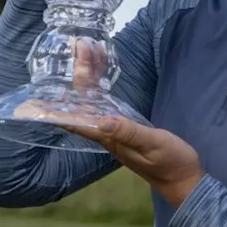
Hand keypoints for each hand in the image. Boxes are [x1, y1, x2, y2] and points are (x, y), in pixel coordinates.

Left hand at [64, 42, 204, 209]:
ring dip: (89, 78)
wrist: (184, 180)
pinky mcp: (124, 128)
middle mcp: (107, 135)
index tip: (43, 90)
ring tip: (88, 52)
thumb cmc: (171, 162)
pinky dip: (101, 87)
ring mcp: (115, 132)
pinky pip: (105, 104)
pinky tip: (101, 77)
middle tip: (79, 46)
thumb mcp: (153, 144)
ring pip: (94, 102)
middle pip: (84, 104)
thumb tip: (102, 121)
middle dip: (80, 76)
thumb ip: (129, 133)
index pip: (77, 121)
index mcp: (110, 139)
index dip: (58, 107)